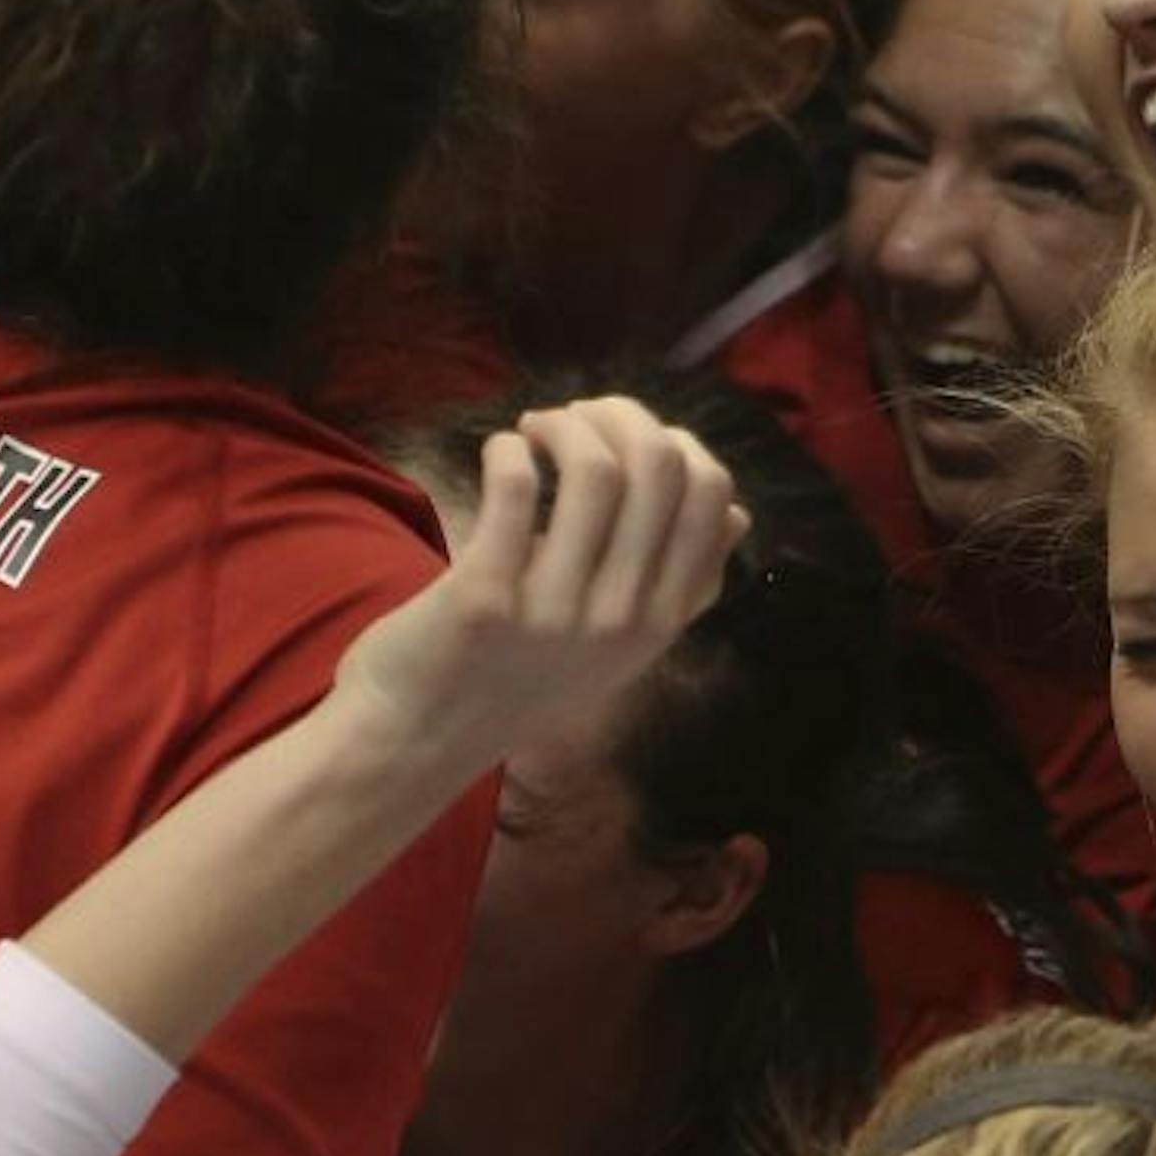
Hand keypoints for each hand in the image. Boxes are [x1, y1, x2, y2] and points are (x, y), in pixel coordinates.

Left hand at [333, 396, 746, 773]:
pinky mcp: (486, 597)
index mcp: (660, 623)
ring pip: (595, 468)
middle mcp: (621, 619)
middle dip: (622, 414)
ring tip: (534, 431)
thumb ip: (677, 587)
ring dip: (563, 426)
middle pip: (660, 467)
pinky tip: (499, 453)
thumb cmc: (517, 681)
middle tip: (578, 419)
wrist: (416, 741)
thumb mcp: (617, 648)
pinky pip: (516, 485)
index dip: (677, 441)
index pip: (711, 497)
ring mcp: (555, 611)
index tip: (629, 438)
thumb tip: (738, 515)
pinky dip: (508, 449)